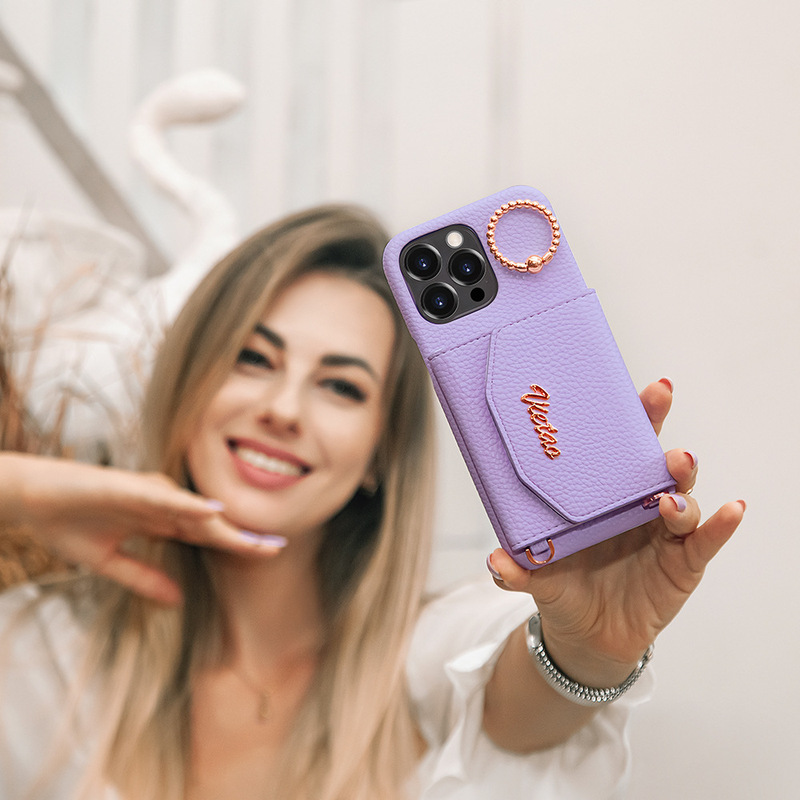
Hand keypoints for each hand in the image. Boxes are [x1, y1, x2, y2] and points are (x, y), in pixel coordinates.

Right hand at [0, 454, 284, 605]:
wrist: (33, 501)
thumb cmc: (70, 524)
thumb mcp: (109, 562)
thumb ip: (144, 578)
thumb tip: (176, 601)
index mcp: (160, 521)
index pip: (208, 535)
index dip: (237, 544)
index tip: (268, 553)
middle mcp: (162, 506)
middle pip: (213, 524)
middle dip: (244, 536)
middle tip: (279, 547)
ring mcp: (149, 495)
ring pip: (197, 512)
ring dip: (227, 525)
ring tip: (258, 540)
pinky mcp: (131, 488)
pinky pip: (166, 497)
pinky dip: (191, 505)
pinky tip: (215, 513)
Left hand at [487, 378, 744, 683]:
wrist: (586, 635)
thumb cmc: (565, 585)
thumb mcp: (538, 575)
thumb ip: (518, 569)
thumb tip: (498, 560)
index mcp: (603, 496)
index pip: (620, 449)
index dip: (634, 418)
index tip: (641, 391)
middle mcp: (637, 506)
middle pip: (656, 462)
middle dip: (658, 432)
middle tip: (658, 404)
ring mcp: (663, 533)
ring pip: (681, 496)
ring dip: (680, 480)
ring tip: (672, 474)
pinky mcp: (682, 564)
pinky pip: (705, 541)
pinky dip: (720, 524)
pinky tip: (730, 510)